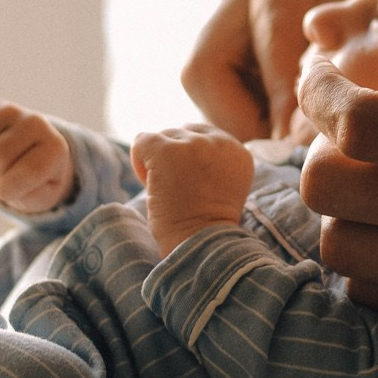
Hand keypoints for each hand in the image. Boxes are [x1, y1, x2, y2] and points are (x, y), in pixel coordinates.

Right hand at [0, 98, 75, 215]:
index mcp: (54, 147)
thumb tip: (3, 187)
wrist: (29, 156)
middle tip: (1, 174)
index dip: (12, 189)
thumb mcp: (41, 198)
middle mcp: (35, 122)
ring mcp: (9, 110)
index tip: (14, 189)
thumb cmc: (35, 182)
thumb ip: (30, 197)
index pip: (28, 171)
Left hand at [131, 123, 256, 255]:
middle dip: (173, 156)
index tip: (189, 184)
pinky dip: (138, 159)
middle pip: (183, 133)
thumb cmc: (204, 226)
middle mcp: (220, 144)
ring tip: (163, 189)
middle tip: (175, 189)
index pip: (204, 137)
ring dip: (157, 160)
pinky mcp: (167, 150)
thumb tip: (182, 149)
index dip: (190, 158)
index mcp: (239, 154)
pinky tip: (147, 182)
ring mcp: (194, 145)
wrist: (198, 244)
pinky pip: (143, 140)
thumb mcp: (222, 188)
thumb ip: (212, 164)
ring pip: (163, 136)